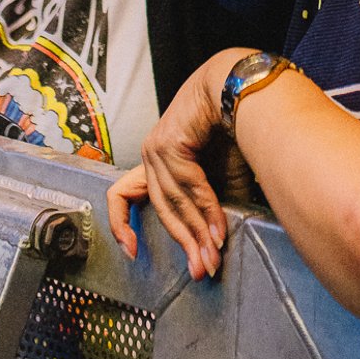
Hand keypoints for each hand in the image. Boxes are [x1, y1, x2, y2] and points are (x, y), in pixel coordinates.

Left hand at [106, 49, 247, 280]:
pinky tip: (218, 230)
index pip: (122, 195)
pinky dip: (206, 210)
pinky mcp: (169, 143)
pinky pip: (188, 185)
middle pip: (161, 208)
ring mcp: (156, 148)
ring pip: (176, 201)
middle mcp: (150, 156)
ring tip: (214, 256)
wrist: (238, 89)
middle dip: (185, 242)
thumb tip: (215, 242)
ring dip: (199, 232)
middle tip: (201, 269)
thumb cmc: (231, 130)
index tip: (131, 252)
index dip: (121, 225)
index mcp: (156, 162)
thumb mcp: (220, 177)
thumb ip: (211, 205)